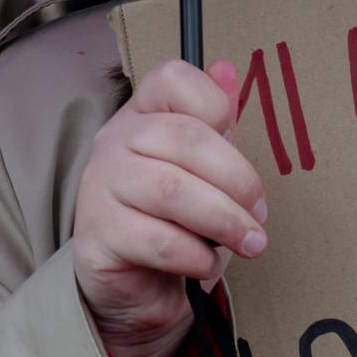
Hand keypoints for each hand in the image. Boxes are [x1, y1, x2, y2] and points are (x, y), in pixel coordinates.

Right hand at [71, 58, 266, 356]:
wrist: (136, 287)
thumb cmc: (177, 220)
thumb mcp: (204, 168)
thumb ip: (215, 122)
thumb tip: (229, 70)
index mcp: (142, 115)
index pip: (174, 79)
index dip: (216, 106)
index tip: (236, 141)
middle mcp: (114, 142)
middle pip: (186, 138)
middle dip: (238, 180)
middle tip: (260, 213)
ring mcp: (100, 188)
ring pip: (174, 191)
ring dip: (225, 221)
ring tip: (250, 242)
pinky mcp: (97, 237)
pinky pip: (159, 241)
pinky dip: (196, 256)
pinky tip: (205, 263)